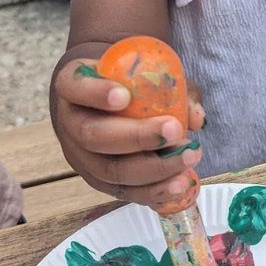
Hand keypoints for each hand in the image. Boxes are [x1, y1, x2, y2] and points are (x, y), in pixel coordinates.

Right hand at [51, 54, 205, 210]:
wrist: (100, 103)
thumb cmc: (125, 82)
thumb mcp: (143, 73)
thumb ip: (171, 88)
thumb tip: (195, 119)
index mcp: (72, 85)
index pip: (75, 87)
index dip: (97, 93)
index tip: (124, 96)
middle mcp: (69, 122)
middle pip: (93, 136)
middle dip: (137, 136)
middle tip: (174, 130)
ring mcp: (80, 156)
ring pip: (108, 170)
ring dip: (153, 168)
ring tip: (187, 159)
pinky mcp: (97, 181)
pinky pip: (122, 192)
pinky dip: (153, 192)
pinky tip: (179, 184)